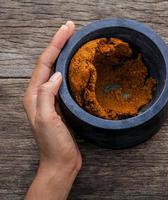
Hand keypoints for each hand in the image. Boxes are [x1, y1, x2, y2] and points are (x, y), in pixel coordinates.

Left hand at [23, 21, 80, 199]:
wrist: (60, 162)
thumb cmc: (54, 144)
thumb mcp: (47, 120)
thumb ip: (47, 95)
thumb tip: (57, 74)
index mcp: (34, 95)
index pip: (45, 63)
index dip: (56, 44)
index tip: (68, 29)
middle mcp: (40, 94)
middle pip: (49, 62)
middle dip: (59, 43)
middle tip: (72, 28)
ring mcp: (51, 99)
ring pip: (56, 69)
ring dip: (64, 53)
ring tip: (74, 41)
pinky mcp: (61, 104)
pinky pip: (64, 80)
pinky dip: (70, 68)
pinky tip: (77, 66)